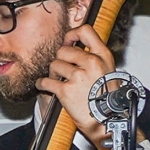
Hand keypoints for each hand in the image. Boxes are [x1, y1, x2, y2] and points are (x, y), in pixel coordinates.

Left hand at [41, 22, 118, 149]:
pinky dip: (41, 84)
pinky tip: (44, 86)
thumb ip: (94, 57)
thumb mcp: (108, 70)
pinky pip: (45, 81)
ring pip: (54, 65)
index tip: (68, 40)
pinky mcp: (66, 90)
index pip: (86, 31)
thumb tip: (78, 47)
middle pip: (63, 50)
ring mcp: (78, 76)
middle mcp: (91, 63)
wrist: (107, 119)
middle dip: (60, 60)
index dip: (72, 34)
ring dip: (53, 74)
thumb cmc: (107, 97)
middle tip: (63, 70)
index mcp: (103, 55)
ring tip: (59, 81)